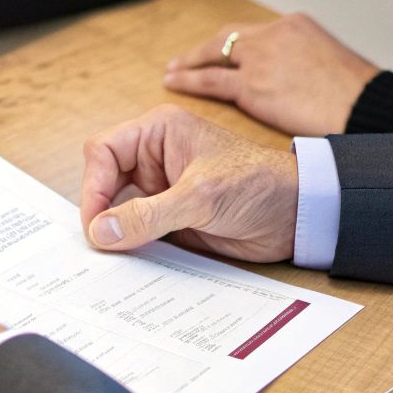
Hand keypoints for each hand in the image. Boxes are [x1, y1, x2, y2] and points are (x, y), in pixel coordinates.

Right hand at [79, 104, 297, 260]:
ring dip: (115, 230)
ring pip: (119, 208)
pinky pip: (139, 230)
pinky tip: (130, 261)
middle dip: (100, 210)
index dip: (94, 186)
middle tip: (101, 243)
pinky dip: (132, 245)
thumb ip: (148, 215)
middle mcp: (155, 157)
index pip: (104, 151)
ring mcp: (162, 188)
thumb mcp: (199, 198)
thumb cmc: (259, 184)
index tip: (96, 222)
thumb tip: (101, 230)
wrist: (299, 215)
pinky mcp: (172, 216)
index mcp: (158, 132)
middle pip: (105, 180)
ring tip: (112, 256)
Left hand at [163, 13, 381, 135]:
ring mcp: (261, 58)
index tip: (221, 52)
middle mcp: (274, 34)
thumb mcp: (334, 65)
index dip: (235, 45)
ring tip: (172, 71)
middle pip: (229, 36)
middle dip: (206, 48)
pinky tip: (175, 83)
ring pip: (213, 54)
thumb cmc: (360, 98)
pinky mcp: (252, 85)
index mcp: (296, 24)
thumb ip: (306, 64)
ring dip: (189, 63)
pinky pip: (209, 80)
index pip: (254, 32)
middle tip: (186, 58)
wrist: (367, 109)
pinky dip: (188, 81)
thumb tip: (295, 81)